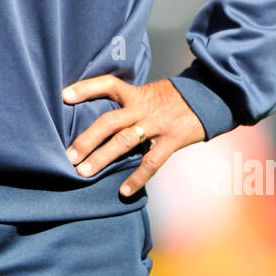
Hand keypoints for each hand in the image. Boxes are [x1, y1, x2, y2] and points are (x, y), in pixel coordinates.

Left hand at [62, 75, 205, 196]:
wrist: (210, 97)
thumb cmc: (176, 99)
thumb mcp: (152, 93)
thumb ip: (131, 104)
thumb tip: (105, 121)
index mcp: (137, 94)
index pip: (108, 85)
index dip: (86, 89)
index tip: (64, 96)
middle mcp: (143, 108)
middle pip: (109, 121)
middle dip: (87, 139)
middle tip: (69, 156)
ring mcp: (157, 125)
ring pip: (124, 142)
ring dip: (102, 158)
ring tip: (84, 173)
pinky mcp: (172, 140)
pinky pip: (151, 162)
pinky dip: (137, 178)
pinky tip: (124, 191)